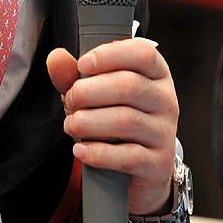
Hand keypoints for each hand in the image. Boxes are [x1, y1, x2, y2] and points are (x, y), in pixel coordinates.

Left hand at [46, 40, 177, 216]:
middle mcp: (165, 99)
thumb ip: (73, 74)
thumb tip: (57, 57)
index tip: (81, 64)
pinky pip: (128, 156)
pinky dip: (99, 153)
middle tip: (70, 100)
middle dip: (89, 92)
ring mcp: (164, 132)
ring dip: (89, 122)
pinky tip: (81, 149)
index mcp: (155, 73)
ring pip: (126, 120)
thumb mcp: (94, 91)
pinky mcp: (158, 163)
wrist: (135, 168)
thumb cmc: (114, 118)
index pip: (142, 54)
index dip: (110, 55)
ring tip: (72, 124)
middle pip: (129, 86)